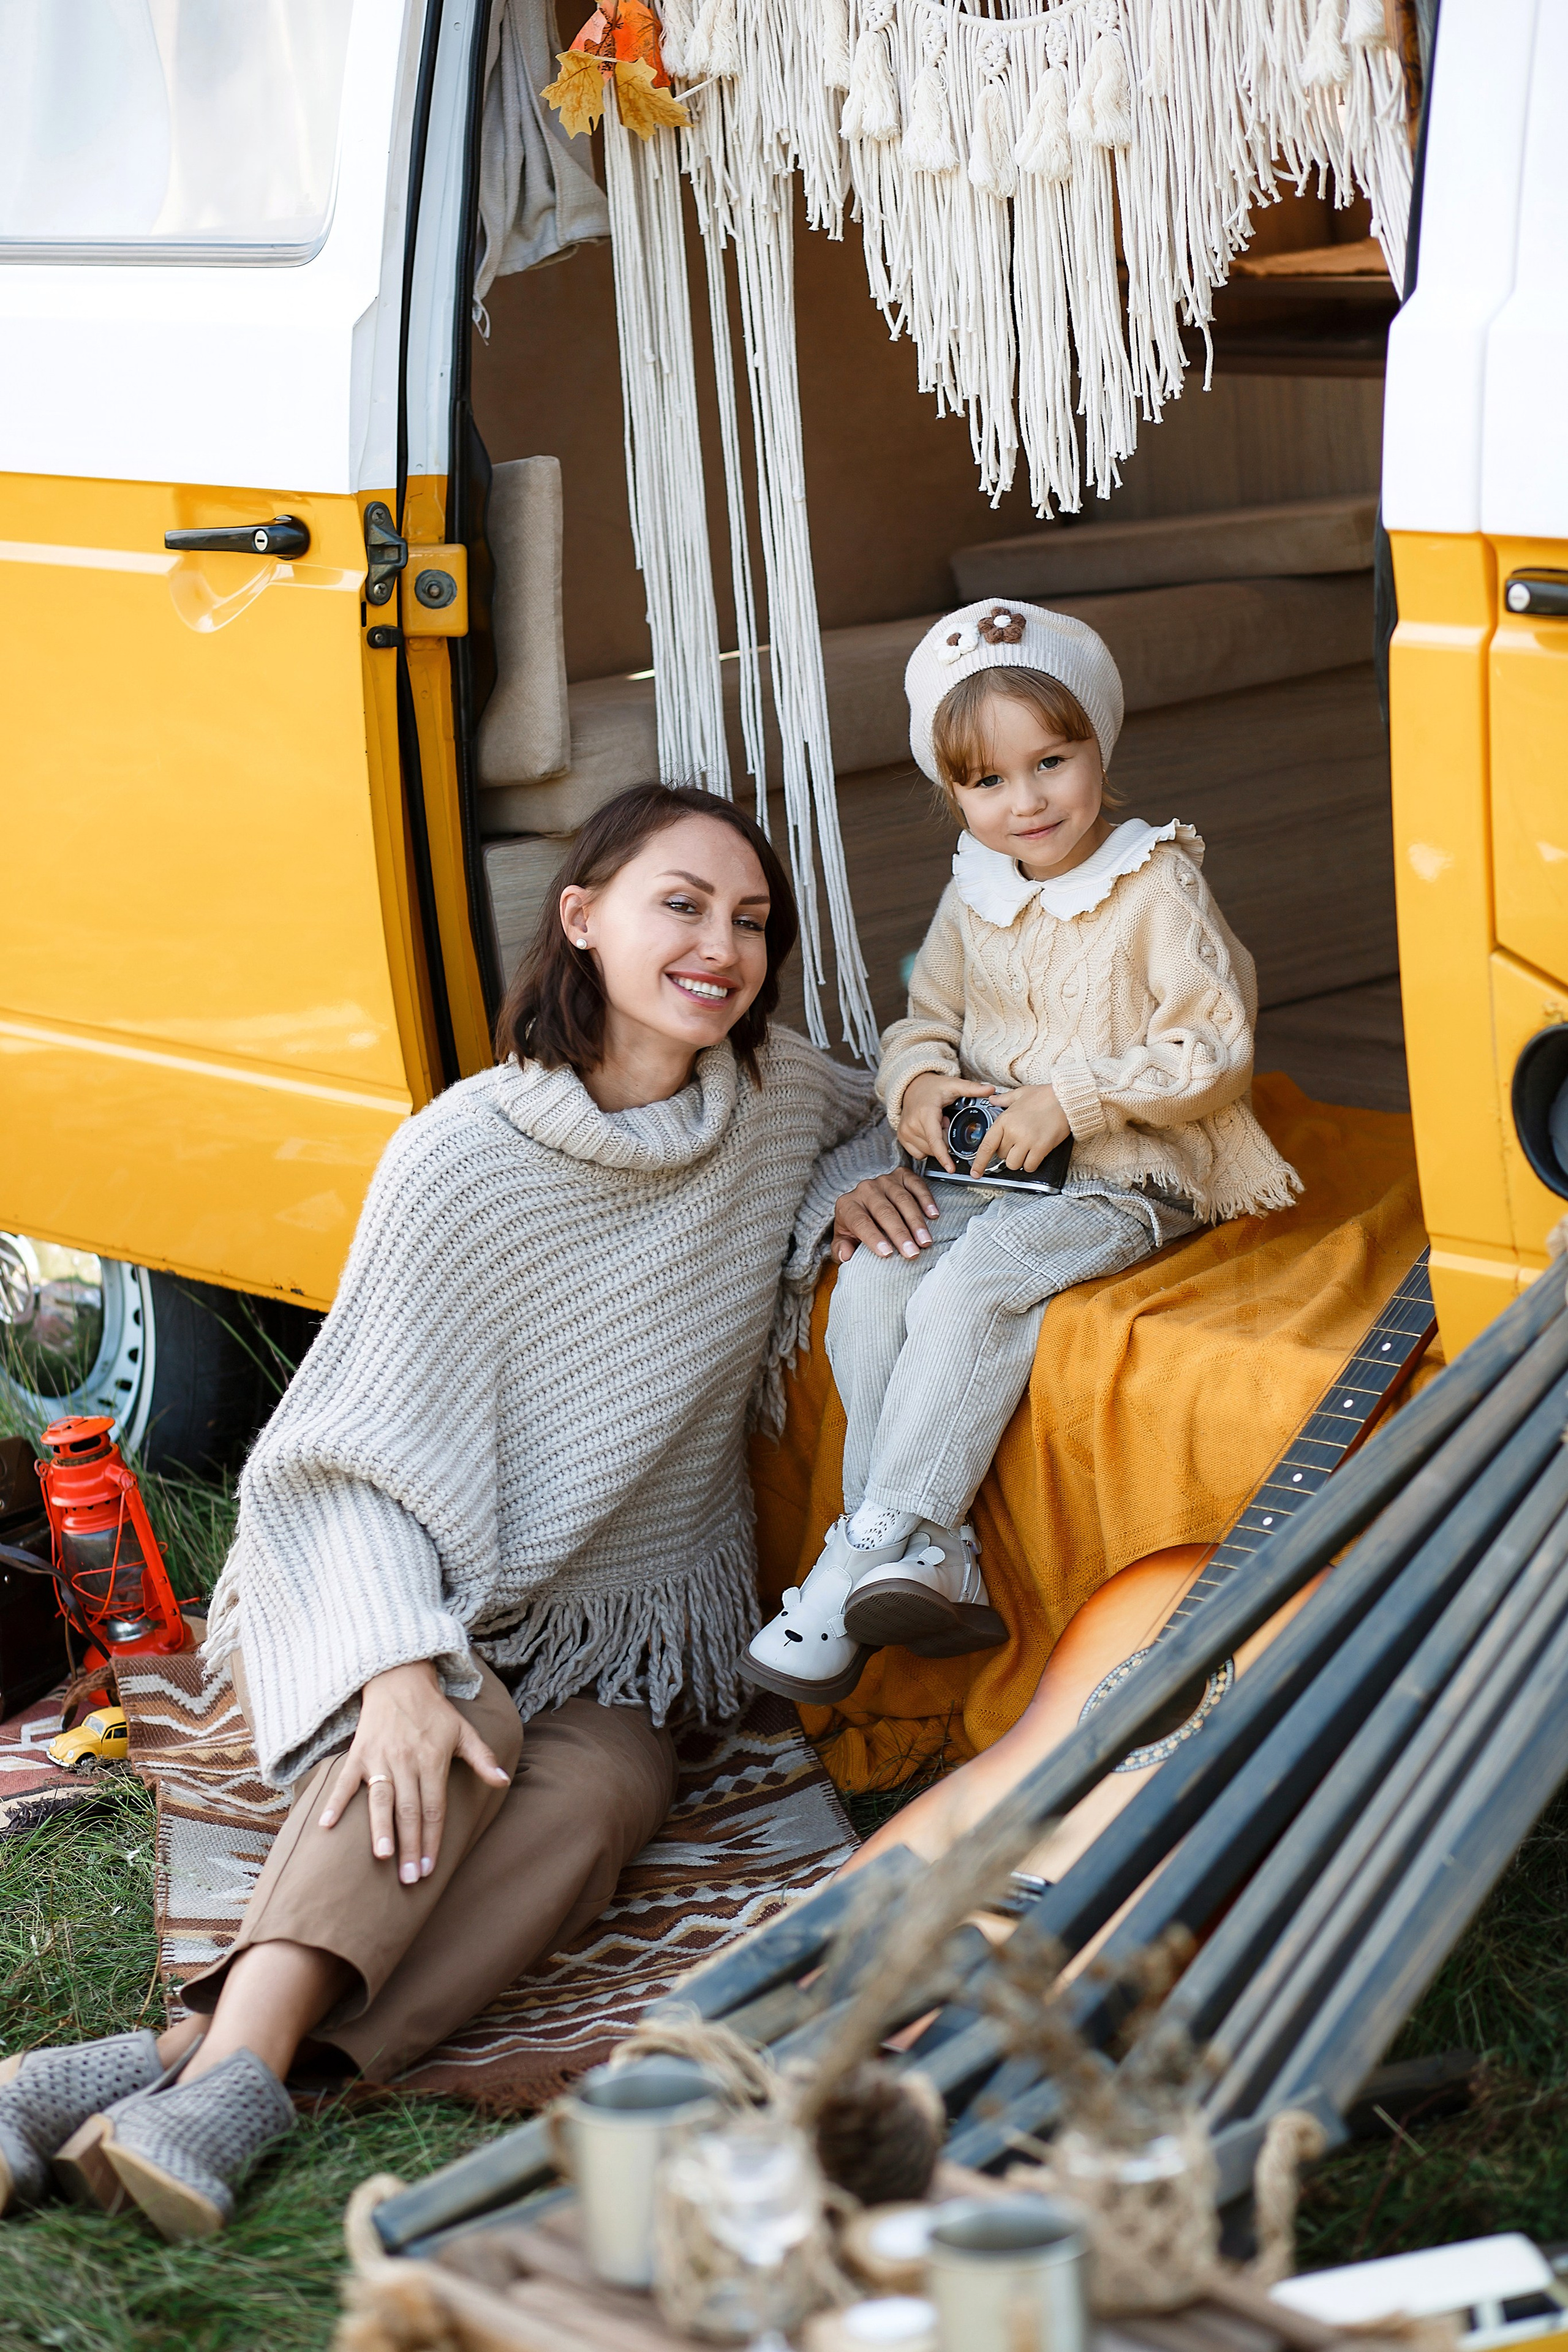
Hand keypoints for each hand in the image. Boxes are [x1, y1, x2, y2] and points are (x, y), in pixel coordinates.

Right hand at [317, 1660, 510, 1883]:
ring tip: (381, 1856)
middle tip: (408, 1878)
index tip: (429, 1869)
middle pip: (409, 1810)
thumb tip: (503, 1783)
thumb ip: (483, 1759)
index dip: (432, 1839)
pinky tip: (327, 1827)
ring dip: (380, 1828)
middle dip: (410, 1846)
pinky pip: (345, 1781)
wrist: (400, 1678)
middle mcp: (406, 1761)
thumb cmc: (435, 1711)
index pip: (433, 1808)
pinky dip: (335, 1802)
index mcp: (432, 1760)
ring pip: (380, 1799)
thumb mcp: (464, 1731)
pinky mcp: (358, 1752)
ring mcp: (380, 1757)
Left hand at [833, 1168, 940, 1262]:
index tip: (887, 1253)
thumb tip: (846, 1255)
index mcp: (847, 1205)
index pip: (860, 1222)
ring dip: (916, 1222)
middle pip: (883, 1211)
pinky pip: (916, 1184)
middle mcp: (865, 1189)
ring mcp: (884, 1181)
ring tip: (925, 1241)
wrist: (865, 1204)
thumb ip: (841, 1249)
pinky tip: (933, 1215)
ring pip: (902, 1199)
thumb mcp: (844, 1240)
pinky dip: (926, 1199)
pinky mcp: (901, 1175)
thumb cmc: (856, 1228)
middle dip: (899, 1233)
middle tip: (912, 1253)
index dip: (873, 1238)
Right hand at [895, 1073, 995, 1172]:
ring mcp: (905, 1132)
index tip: (951, 1168)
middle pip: (935, 1147)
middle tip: (945, 1121)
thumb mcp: (953, 1084)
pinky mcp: (902, 1138)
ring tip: (936, 1125)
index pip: (935, 1140)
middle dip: (945, 1139)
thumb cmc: (931, 1087)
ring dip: (937, 1143)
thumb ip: (972, 1089)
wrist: (911, 1087)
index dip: (944, 1156)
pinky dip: (927, 1147)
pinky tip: (929, 1132)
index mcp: (925, 1114)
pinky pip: (918, 1153)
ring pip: (928, 1151)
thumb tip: (990, 1090)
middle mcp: (912, 1124)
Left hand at [968, 1084, 1070, 1177]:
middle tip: (1019, 1143)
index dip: (979, 1162)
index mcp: (1004, 1120)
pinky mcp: (1041, 1147)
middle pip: (1002, 1156)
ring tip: (1027, 1150)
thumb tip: (992, 1100)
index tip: (976, 1172)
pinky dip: (1032, 1164)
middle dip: (1008, 1152)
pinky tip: (1036, 1155)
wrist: (1066, 1099)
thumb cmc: (1044, 1096)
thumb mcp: (1020, 1094)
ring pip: (1014, 1164)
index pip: (987, 1146)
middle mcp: (1013, 1132)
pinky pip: (1030, 1166)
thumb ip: (1004, 1099)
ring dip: (1019, 1160)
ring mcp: (1027, 1141)